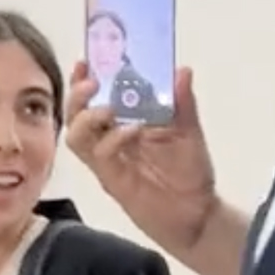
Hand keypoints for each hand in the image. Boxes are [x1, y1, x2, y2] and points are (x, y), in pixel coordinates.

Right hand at [65, 63, 218, 253]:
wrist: (198, 214)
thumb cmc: (190, 172)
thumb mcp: (190, 132)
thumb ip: (183, 103)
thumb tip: (182, 70)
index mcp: (124, 123)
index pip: (95, 98)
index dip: (84, 80)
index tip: (85, 61)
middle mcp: (110, 140)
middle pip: (76, 115)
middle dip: (77, 96)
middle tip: (91, 81)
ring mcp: (109, 161)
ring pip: (77, 136)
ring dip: (88, 117)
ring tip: (108, 108)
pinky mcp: (113, 180)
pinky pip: (100, 157)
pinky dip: (113, 140)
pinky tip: (132, 130)